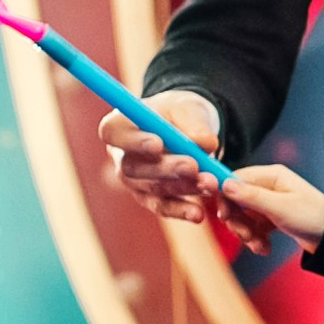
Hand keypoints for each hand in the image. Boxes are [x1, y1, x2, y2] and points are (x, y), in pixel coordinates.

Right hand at [99, 95, 225, 224]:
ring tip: (210, 183)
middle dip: (166, 168)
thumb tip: (205, 144)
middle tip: (192, 166)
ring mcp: (134, 182)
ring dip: (183, 188)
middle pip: (135, 167)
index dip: (134, 142)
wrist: (187, 130)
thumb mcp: (188, 108)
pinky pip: (163, 207)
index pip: (114, 134)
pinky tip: (198, 214)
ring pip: (154, 188)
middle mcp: (121, 157)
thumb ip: (194, 123)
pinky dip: (181, 211)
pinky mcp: (150, 199)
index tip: (158, 144)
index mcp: (119, 126)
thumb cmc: (179, 113)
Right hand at [222, 161, 323, 244]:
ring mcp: (268, 202)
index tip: (224, 215)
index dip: (226, 197)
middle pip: (235, 201)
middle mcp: (268, 186)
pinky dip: (255, 239)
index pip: (235, 179)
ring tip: (259, 245)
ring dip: (246, 234)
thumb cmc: (311, 217)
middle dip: (238, 222)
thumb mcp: (280, 207)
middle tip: (246, 235)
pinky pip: (252, 227)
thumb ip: (252, 196)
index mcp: (271, 175)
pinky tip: (265, 248)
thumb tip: (225, 184)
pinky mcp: (270, 217)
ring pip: (242, 217)